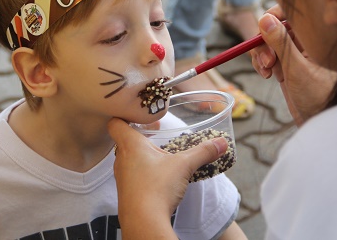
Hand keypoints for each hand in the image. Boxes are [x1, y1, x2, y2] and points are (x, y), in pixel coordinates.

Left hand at [107, 118, 227, 238]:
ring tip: (161, 155)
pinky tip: (159, 177)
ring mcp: (122, 177)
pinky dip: (144, 173)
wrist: (143, 223)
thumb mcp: (184, 165)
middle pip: (124, 140)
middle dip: (140, 135)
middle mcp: (121, 159)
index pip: (115, 122)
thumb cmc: (157, 188)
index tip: (139, 114)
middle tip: (156, 132)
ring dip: (142, 155)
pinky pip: (133, 176)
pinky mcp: (126, 193)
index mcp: (130, 145)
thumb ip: (202, 152)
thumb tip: (221, 142)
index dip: (123, 115)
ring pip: (128, 159)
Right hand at [250, 5, 336, 125]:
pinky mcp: (288, 65)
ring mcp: (296, 54)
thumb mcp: (297, 70)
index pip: (290, 13)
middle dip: (264, 42)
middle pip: (274, 26)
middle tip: (267, 62)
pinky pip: (269, 55)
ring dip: (261, 54)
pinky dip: (263, 63)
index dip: (273, 17)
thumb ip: (281, 43)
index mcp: (314, 36)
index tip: (262, 31)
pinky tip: (268, 76)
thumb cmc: (319, 99)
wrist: (323, 124)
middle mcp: (305, 42)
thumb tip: (265, 18)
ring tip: (267, 73)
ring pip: (269, 42)